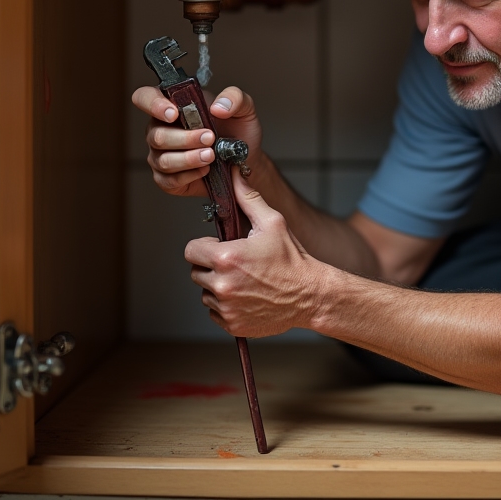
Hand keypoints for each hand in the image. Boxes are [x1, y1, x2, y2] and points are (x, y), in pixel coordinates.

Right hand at [131, 84, 264, 198]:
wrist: (246, 160)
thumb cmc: (238, 131)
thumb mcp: (244, 107)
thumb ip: (234, 98)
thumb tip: (218, 107)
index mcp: (173, 105)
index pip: (145, 97)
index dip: (153, 104)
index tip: (174, 114)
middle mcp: (161, 129)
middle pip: (156, 134)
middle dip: (185, 138)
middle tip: (209, 138)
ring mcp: (161, 155)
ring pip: (163, 159)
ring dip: (188, 158)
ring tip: (211, 155)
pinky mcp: (167, 178)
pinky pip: (169, 179)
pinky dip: (189, 175)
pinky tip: (204, 170)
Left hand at [185, 166, 326, 336]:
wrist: (310, 294)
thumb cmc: (291, 258)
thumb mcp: (272, 223)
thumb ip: (247, 198)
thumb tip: (234, 175)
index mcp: (226, 258)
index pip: (191, 250)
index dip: (204, 246)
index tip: (220, 246)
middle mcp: (221, 285)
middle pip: (196, 272)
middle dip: (211, 266)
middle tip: (236, 263)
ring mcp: (226, 308)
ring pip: (205, 293)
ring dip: (218, 286)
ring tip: (244, 280)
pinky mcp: (231, 324)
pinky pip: (215, 312)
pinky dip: (226, 305)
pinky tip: (247, 296)